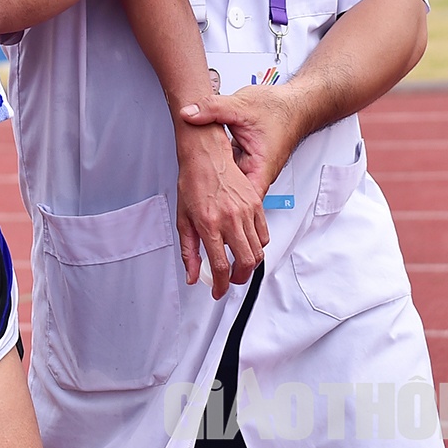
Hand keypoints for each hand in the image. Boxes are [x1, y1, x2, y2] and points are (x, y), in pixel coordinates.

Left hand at [174, 123, 268, 298]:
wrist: (205, 157)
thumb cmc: (191, 183)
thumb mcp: (183, 219)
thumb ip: (189, 251)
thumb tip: (192, 275)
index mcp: (209, 224)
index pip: (220, 265)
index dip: (219, 285)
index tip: (217, 290)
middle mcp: (230, 219)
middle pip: (246, 263)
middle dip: (239, 279)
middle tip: (230, 280)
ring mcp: (246, 212)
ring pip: (258, 251)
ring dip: (249, 264)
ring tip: (237, 265)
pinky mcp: (257, 205)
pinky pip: (264, 234)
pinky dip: (258, 246)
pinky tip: (246, 245)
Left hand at [179, 82, 302, 197]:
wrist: (292, 104)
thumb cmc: (279, 110)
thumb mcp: (241, 105)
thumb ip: (213, 108)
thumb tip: (188, 113)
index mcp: (260, 167)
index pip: (242, 201)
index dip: (223, 203)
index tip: (203, 198)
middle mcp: (256, 171)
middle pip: (231, 192)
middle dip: (211, 191)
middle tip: (190, 182)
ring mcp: (249, 165)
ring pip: (226, 178)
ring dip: (211, 175)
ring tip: (192, 168)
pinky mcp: (243, 157)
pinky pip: (226, 165)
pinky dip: (215, 161)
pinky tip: (201, 155)